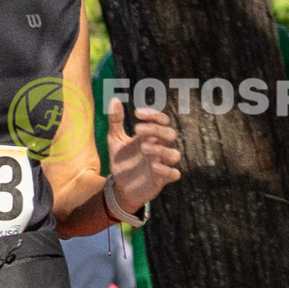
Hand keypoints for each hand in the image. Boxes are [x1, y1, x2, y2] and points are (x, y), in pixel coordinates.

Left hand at [106, 99, 181, 214]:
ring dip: (161, 149)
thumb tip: (114, 99)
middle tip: (138, 129)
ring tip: (143, 148)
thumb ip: (115, 121)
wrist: (120, 187)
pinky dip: (166, 170)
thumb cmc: (122, 161)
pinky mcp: (161, 180)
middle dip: (156, 129)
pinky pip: (173, 174)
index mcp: (151, 136)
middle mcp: (159, 148)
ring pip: (174, 154)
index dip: (153, 114)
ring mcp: (162, 164)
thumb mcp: (115, 139)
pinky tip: (153, 166)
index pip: (161, 120)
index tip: (137, 113)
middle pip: (170, 133)